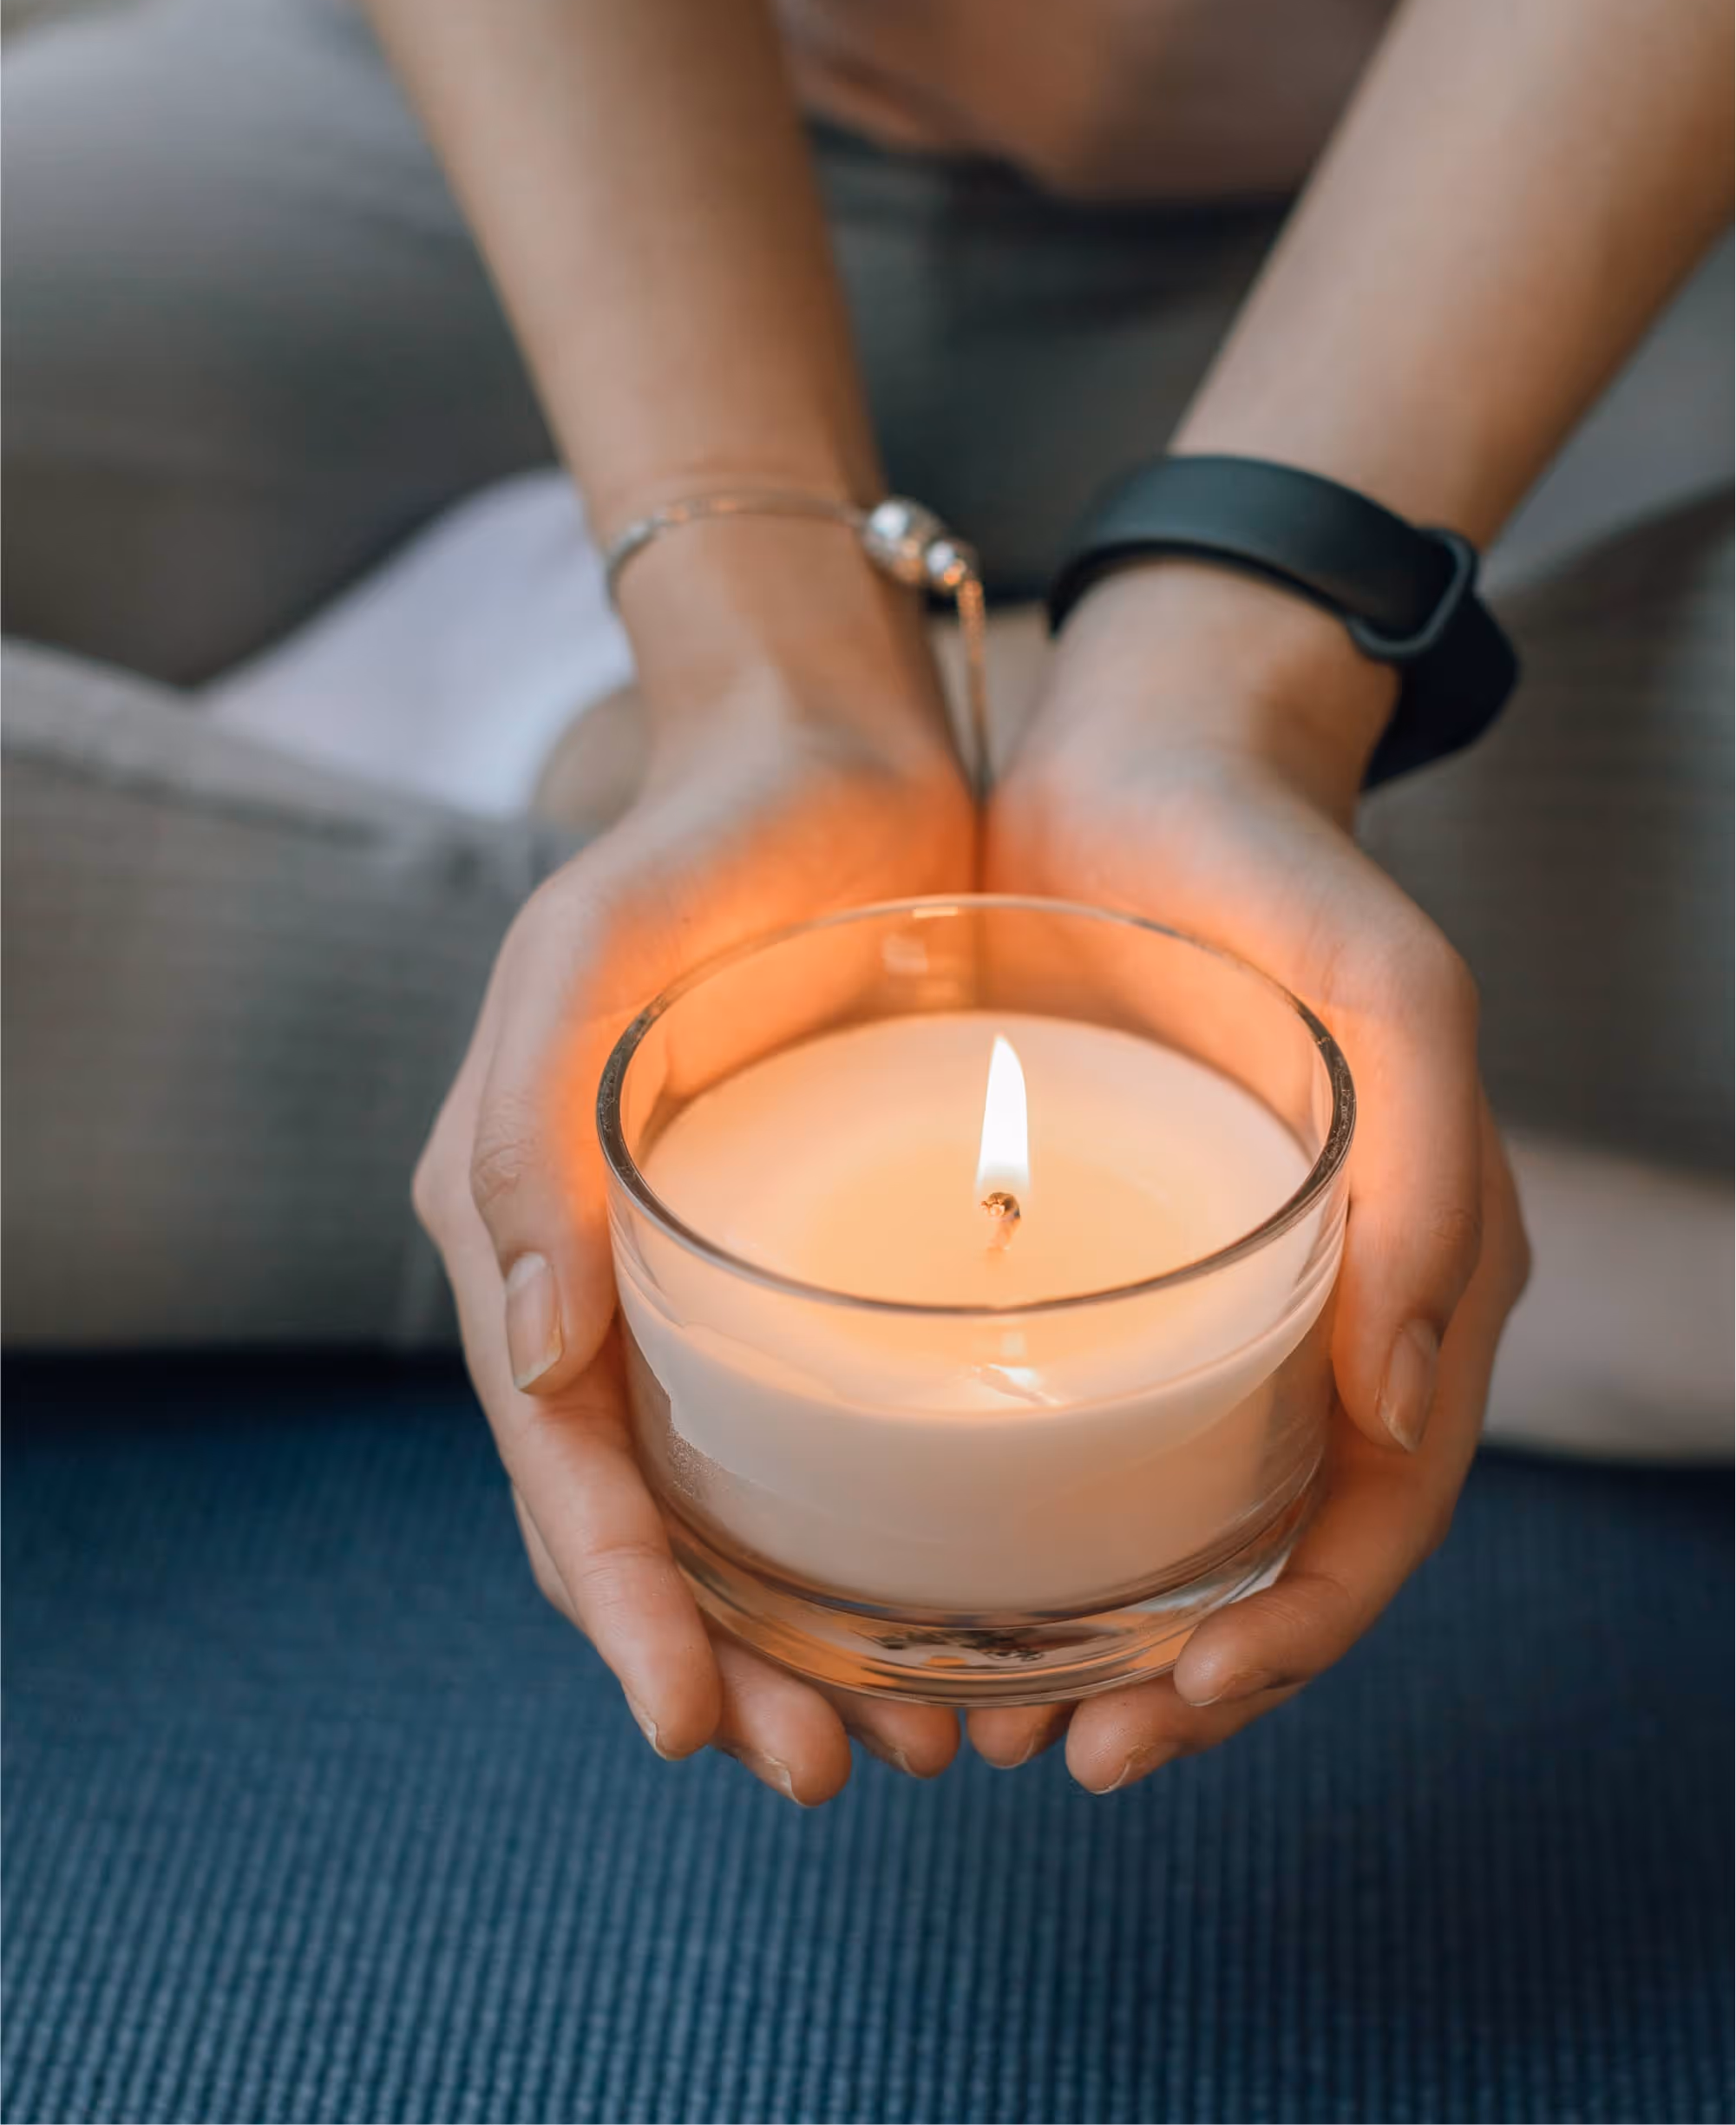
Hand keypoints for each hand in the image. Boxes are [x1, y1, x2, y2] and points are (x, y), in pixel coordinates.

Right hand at [414, 515, 973, 1801]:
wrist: (825, 762)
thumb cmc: (692, 852)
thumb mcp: (579, 963)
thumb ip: (522, 1145)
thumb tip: (534, 1360)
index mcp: (527, 1234)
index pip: (560, 1461)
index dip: (618, 1607)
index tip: (695, 1726)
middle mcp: (616, 1282)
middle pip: (652, 1522)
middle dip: (722, 1666)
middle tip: (821, 1772)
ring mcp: (728, 1281)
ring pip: (747, 1510)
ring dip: (807, 1641)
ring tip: (903, 1740)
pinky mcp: (835, 1259)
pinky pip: (840, 1432)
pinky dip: (879, 1540)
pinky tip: (957, 1607)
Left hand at [972, 560, 1529, 1790]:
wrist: (1146, 764)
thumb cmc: (1278, 873)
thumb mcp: (1395, 997)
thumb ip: (1433, 1190)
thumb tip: (1397, 1420)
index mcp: (1411, 1284)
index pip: (1375, 1520)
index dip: (1290, 1648)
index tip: (1165, 1720)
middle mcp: (1309, 1313)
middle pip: (1263, 1556)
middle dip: (1174, 1686)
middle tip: (1049, 1753)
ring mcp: (1195, 1290)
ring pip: (1161, 1517)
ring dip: (1087, 1640)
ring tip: (976, 1714)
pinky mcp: (1086, 1252)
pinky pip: (1065, 1419)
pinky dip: (1017, 1522)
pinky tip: (927, 1567)